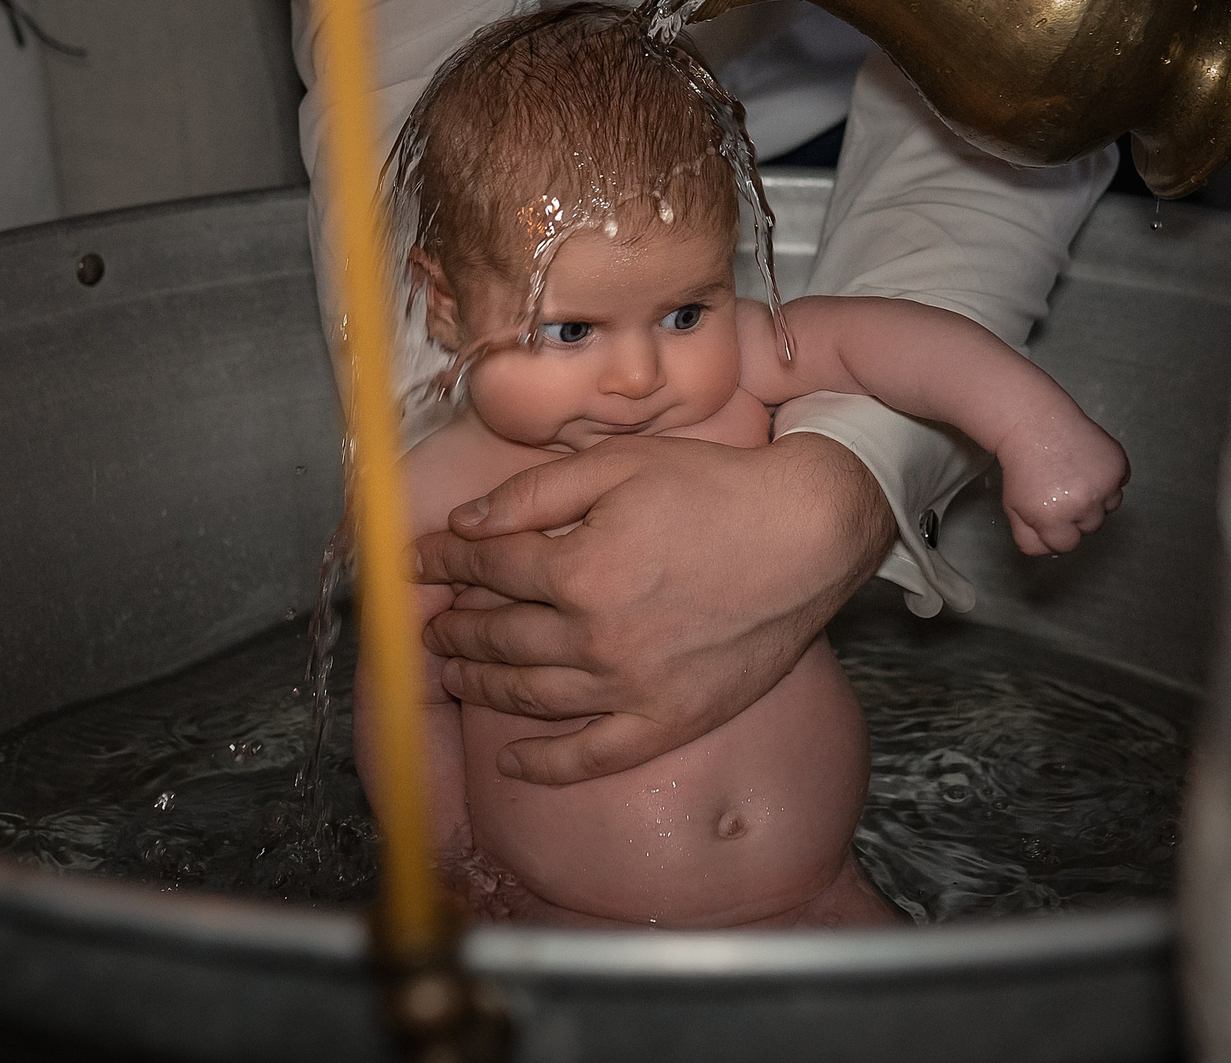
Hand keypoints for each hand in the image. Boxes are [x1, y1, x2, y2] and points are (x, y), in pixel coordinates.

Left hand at [414, 432, 895, 785]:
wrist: (808, 534)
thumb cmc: (716, 489)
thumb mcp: (621, 464)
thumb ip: (535, 493)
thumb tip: (465, 524)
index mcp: (581, 568)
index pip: (489, 568)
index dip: (446, 561)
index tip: (421, 561)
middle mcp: (598, 637)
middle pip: (500, 637)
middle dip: (456, 626)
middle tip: (434, 623)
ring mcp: (632, 688)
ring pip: (531, 695)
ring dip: (480, 684)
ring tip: (454, 673)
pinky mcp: (669, 721)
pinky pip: (592, 756)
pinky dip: (544, 764)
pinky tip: (510, 760)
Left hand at [996, 421, 1128, 556]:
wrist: (1034, 423)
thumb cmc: (1022, 466)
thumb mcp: (1013, 508)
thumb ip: (1029, 539)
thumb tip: (1051, 552)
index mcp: (1054, 520)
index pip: (1067, 545)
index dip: (1057, 529)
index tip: (1049, 511)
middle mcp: (1082, 505)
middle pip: (1091, 527)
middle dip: (1077, 514)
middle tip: (1060, 489)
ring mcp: (1103, 484)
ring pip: (1110, 507)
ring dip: (1097, 497)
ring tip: (1075, 476)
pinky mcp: (1117, 465)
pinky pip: (1121, 483)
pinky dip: (1109, 478)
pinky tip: (1088, 465)